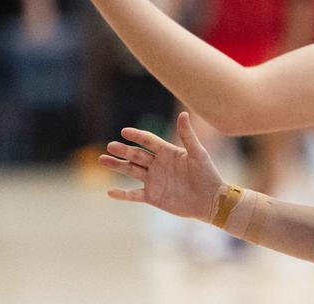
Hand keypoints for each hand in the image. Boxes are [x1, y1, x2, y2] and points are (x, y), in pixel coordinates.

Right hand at [99, 111, 224, 221]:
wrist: (211, 200)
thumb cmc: (207, 174)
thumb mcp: (198, 153)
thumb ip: (188, 135)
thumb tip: (183, 113)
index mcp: (168, 152)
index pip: (148, 141)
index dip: (137, 136)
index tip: (125, 131)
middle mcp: (158, 165)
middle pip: (136, 155)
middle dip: (123, 150)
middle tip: (111, 146)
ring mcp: (153, 181)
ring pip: (131, 171)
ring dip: (117, 166)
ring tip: (103, 159)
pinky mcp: (152, 197)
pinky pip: (134, 195)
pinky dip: (122, 194)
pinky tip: (110, 192)